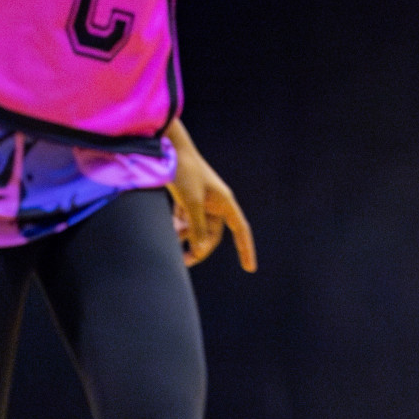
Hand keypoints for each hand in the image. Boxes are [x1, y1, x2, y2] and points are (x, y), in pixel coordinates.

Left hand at [165, 120, 256, 271]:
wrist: (169, 150)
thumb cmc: (185, 173)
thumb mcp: (191, 203)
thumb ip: (197, 228)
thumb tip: (201, 251)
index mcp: (224, 202)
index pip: (240, 230)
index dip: (246, 249)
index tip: (249, 268)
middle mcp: (216, 203)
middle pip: (213, 235)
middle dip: (200, 248)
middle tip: (183, 261)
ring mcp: (201, 202)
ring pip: (198, 229)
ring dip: (186, 238)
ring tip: (171, 243)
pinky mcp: (187, 200)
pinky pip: (186, 222)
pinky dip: (178, 229)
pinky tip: (169, 232)